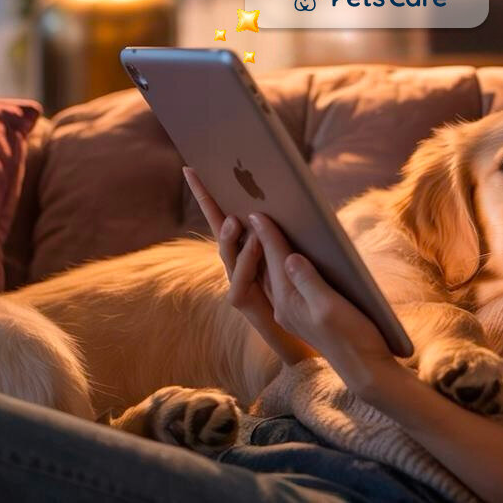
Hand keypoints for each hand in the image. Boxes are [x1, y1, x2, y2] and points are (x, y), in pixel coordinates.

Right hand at [183, 167, 316, 363]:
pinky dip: (248, 262)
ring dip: (231, 234)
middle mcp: (238, 263)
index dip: (209, 193)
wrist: (309, 336)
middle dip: (209, 202)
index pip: (227, 214)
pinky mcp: (244, 302)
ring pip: (228, 254)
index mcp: (250, 247)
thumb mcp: (300, 254)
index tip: (193, 167)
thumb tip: (291, 195)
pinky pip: (242, 281)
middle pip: (221, 228)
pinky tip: (257, 244)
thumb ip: (288, 233)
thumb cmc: (307, 292)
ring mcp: (238, 282)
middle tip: (200, 177)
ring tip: (237, 217)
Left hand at [246, 212, 400, 394]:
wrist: (364, 370)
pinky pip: (280, 283)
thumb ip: (308, 282)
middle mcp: (284, 307)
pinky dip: (276, 265)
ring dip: (260, 252)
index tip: (257, 212)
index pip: (276, 261)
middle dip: (253, 240)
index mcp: (289, 303)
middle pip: (263, 267)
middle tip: (242, 214)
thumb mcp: (331, 308)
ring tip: (252, 230)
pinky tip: (279, 255)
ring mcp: (291, 312)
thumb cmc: (354, 338)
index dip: (268, 235)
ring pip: (268, 275)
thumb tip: (290, 257)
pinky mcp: (301, 314)